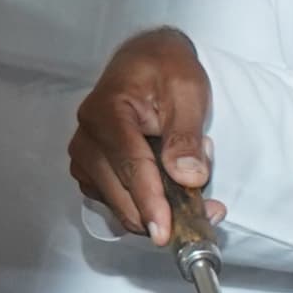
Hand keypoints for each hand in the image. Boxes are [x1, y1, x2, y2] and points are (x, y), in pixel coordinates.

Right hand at [69, 26, 216, 243]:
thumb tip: (188, 177)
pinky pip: (117, 201)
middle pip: (119, 191)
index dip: (149, 201)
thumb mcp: (187, 91)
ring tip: (193, 183)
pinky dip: (145, 206)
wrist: (145, 61)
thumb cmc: (166, 70)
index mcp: (106, 112)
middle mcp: (86, 138)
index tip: (165, 231)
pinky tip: (171, 190)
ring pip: (118, 203)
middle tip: (208, 212)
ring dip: (156, 207)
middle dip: (161, 211)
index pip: (129, 165)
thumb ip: (185, 135)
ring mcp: (85, 157)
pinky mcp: (92, 172)